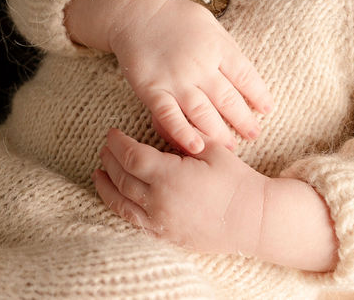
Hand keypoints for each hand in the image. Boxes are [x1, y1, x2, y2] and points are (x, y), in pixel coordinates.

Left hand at [93, 128, 266, 256]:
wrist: (253, 220)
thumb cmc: (236, 181)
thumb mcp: (212, 149)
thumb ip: (181, 133)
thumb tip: (156, 117)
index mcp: (169, 176)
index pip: (131, 157)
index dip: (118, 144)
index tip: (112, 133)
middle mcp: (159, 201)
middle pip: (122, 179)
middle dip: (110, 161)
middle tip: (105, 148)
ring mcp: (161, 222)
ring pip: (122, 205)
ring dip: (107, 187)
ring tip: (99, 174)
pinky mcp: (167, 236)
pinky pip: (135, 223)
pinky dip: (121, 209)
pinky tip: (118, 200)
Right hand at [109, 0, 272, 153]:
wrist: (135, 12)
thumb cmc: (175, 16)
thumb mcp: (209, 23)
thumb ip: (225, 48)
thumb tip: (242, 74)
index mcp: (217, 47)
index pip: (245, 76)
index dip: (259, 95)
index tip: (267, 110)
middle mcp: (199, 65)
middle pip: (228, 99)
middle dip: (244, 120)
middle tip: (254, 134)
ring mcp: (175, 79)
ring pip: (203, 113)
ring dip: (220, 133)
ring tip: (231, 147)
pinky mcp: (152, 90)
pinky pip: (169, 116)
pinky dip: (183, 133)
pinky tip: (196, 146)